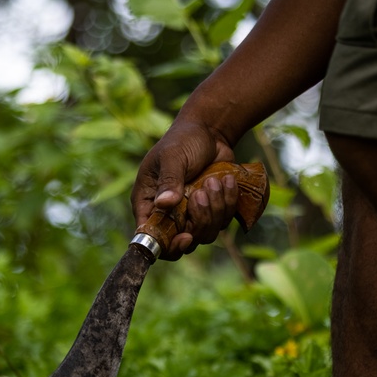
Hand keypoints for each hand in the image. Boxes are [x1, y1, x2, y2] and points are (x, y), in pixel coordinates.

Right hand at [131, 120, 237, 259]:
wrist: (211, 131)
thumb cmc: (184, 139)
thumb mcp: (173, 156)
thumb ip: (169, 180)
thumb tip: (164, 204)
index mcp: (148, 202)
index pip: (151, 236)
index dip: (167, 244)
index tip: (186, 236)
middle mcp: (167, 213)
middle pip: (182, 241)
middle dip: (199, 221)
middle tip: (202, 194)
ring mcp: (190, 214)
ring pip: (206, 233)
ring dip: (216, 209)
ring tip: (214, 181)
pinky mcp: (211, 210)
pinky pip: (222, 221)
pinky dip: (228, 203)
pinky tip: (227, 181)